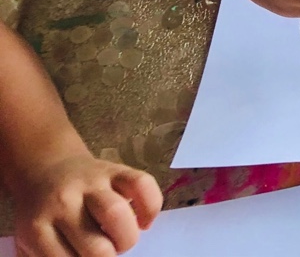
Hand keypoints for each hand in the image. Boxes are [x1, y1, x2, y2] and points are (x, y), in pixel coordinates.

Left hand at [12, 152, 160, 256]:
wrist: (46, 169)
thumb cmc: (41, 214)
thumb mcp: (30, 241)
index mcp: (38, 228)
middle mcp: (64, 204)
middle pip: (98, 248)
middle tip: (104, 253)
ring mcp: (92, 183)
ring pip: (118, 214)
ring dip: (126, 238)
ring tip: (120, 240)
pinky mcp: (116, 169)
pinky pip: (143, 184)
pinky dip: (151, 208)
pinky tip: (143, 222)